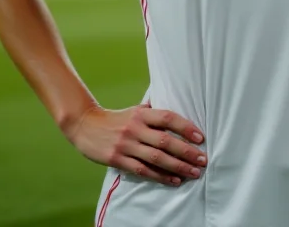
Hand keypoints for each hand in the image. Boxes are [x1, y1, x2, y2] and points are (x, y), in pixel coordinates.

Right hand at [68, 102, 206, 186]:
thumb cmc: (116, 118)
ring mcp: (126, 145)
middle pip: (165, 141)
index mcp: (141, 114)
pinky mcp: (118, 160)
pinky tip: (174, 180)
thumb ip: (153, 112)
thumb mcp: (134, 109)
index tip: (200, 137)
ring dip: (177, 166)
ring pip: (156, 158)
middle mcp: (135, 128)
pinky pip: (143, 170)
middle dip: (186, 151)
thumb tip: (175, 111)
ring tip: (193, 172)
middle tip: (203, 159)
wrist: (86, 126)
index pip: (167, 118)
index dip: (185, 127)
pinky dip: (160, 176)